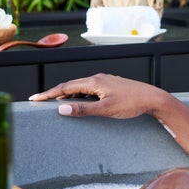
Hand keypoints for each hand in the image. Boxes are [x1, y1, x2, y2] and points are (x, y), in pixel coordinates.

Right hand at [28, 73, 167, 118]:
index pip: (65, 87)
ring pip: (81, 87)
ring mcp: (106, 81)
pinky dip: (80, 96)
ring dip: (68, 95)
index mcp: (95, 82)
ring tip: (55, 104)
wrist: (153, 98)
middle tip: (40, 101)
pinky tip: (80, 103)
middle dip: (55, 93)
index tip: (34, 99)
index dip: (48, 94)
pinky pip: (90, 90)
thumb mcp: (106, 109)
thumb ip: (84, 110)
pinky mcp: (111, 86)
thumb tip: (61, 109)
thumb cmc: (132, 103)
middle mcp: (98, 78)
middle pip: (71, 85)